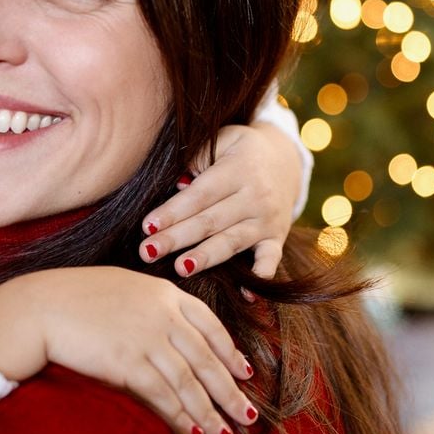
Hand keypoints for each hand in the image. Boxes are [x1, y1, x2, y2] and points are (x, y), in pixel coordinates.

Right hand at [0, 267, 258, 433]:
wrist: (41, 306)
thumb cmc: (76, 297)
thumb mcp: (124, 288)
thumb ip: (154, 306)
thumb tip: (173, 333)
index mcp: (166, 293)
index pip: (211, 326)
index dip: (230, 353)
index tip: (245, 373)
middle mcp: (164, 315)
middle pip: (207, 359)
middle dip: (230, 392)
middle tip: (248, 416)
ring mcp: (147, 339)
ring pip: (189, 382)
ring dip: (210, 412)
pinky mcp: (128, 363)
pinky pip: (162, 395)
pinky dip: (180, 416)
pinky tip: (193, 433)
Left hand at [139, 121, 300, 278]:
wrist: (285, 160)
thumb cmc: (240, 152)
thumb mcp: (224, 139)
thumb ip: (199, 155)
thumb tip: (178, 182)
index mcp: (237, 169)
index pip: (200, 194)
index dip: (173, 211)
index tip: (147, 226)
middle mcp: (255, 196)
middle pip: (210, 221)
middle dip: (177, 237)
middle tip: (147, 252)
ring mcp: (267, 220)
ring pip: (232, 242)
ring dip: (206, 256)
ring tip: (181, 267)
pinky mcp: (277, 238)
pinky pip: (271, 259)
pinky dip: (261, 276)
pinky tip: (246, 294)